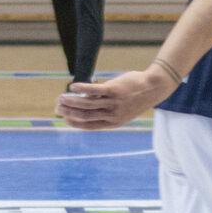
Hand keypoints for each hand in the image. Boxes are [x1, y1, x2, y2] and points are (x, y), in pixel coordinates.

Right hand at [56, 65, 174, 130]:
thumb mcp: (123, 109)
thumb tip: (86, 102)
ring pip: (87, 104)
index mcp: (113, 122)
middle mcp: (112, 115)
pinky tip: (72, 87)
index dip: (74, 122)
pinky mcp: (114, 90)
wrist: (154, 87)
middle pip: (85, 115)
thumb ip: (106, 109)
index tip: (63, 117)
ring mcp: (113, 103)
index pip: (89, 125)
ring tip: (60, 97)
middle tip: (57, 107)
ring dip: (71, 101)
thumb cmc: (137, 97)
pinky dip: (81, 89)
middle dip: (69, 112)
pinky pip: (94, 90)